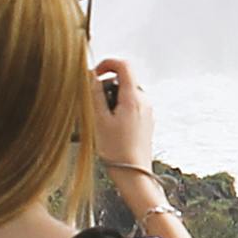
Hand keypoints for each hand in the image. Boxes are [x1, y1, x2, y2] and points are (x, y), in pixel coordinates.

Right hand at [93, 53, 159, 179]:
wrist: (134, 174)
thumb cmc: (116, 151)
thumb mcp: (99, 120)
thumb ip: (95, 95)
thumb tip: (90, 76)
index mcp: (133, 98)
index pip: (124, 65)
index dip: (107, 63)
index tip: (93, 73)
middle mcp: (144, 101)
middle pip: (124, 78)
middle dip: (106, 84)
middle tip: (92, 100)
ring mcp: (147, 111)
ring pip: (127, 92)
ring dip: (111, 97)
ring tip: (100, 118)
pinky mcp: (146, 120)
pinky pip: (131, 104)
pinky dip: (118, 107)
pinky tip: (109, 125)